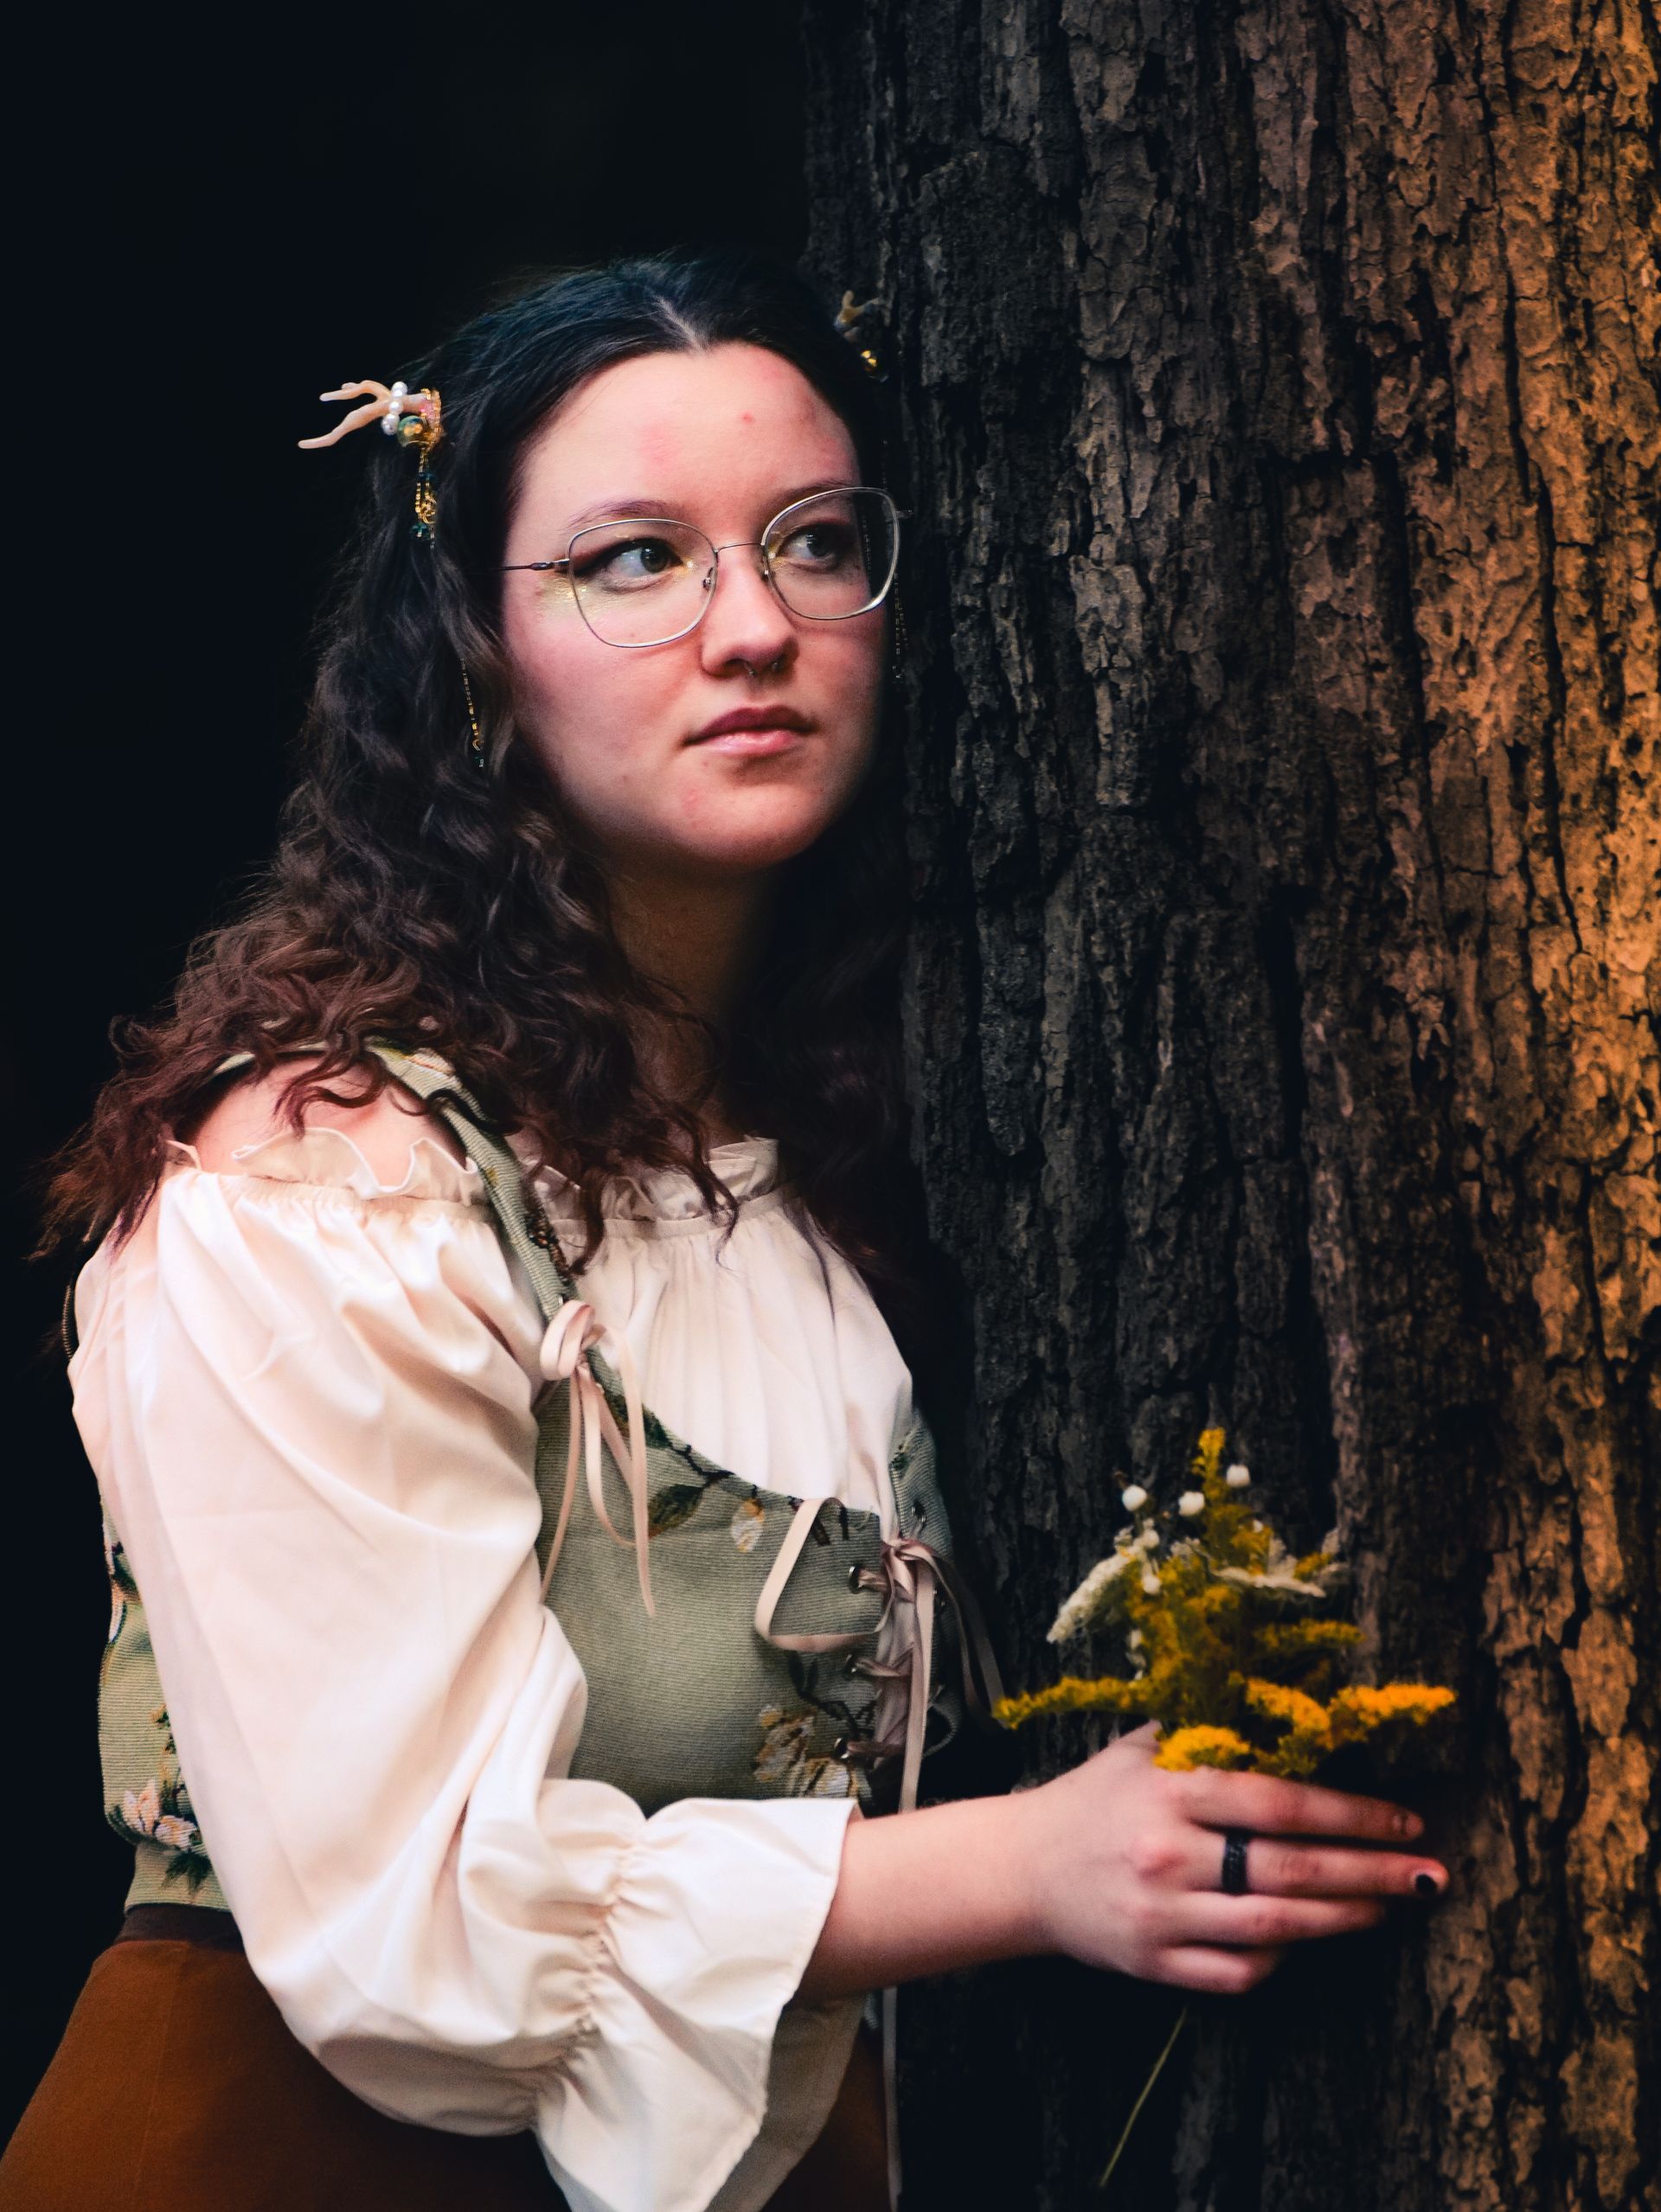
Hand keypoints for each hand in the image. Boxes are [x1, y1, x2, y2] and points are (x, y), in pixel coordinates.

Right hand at [1020, 1719, 1449, 1993]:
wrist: (1022, 1868)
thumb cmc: (1097, 1797)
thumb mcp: (1145, 1745)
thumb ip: (1212, 1731)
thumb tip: (1300, 1712)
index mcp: (1169, 1789)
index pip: (1278, 1802)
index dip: (1350, 1812)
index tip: (1404, 1817)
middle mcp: (1168, 1855)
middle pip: (1291, 1868)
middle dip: (1372, 1872)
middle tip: (1429, 1874)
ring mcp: (1162, 1916)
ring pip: (1275, 1927)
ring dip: (1344, 1918)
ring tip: (1389, 1906)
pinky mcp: (1154, 1965)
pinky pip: (1238, 1974)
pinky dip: (1284, 1961)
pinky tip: (1312, 1940)